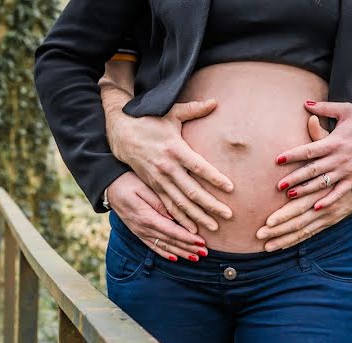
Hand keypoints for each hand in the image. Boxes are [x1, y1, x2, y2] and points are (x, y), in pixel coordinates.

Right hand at [106, 99, 234, 233]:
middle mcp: (167, 167)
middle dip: (211, 205)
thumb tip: (214, 102)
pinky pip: (168, 207)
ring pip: (181, 203)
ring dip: (198, 217)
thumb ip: (194, 109)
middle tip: (228, 215)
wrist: (121, 132)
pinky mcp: (153, 186)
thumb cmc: (149, 120)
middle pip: (192, 191)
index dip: (215, 178)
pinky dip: (180, 219)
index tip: (230, 188)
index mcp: (175, 149)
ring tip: (214, 228)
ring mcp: (159, 179)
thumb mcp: (171, 112)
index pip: (199, 167)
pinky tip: (192, 230)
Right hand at [106, 172, 207, 261]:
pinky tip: (175, 258)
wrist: (109, 186)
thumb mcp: (144, 188)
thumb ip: (160, 203)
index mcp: (147, 217)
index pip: (171, 232)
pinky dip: (165, 253)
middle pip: (170, 242)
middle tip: (204, 253)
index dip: (187, 239)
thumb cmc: (128, 182)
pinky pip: (153, 246)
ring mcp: (140, 232)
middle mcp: (143, 228)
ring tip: (195, 257)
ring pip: (163, 246)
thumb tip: (176, 216)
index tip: (202, 242)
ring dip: (180, 253)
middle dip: (188, 248)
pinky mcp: (138, 232)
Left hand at [275, 101, 351, 211]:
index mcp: (334, 142)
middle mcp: (339, 158)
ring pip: (323, 183)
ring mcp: (347, 170)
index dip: (293, 155)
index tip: (278, 160)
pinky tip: (316, 207)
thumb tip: (305, 103)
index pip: (309, 149)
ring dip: (306, 190)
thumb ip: (325, 107)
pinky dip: (329, 200)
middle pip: (313, 170)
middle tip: (278, 186)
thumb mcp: (347, 110)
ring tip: (290, 196)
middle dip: (295, 178)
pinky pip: (340, 192)